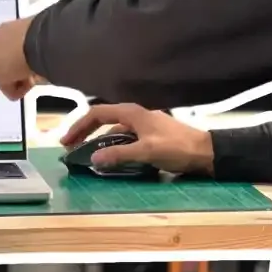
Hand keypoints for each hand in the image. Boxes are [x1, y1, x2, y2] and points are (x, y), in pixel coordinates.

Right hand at [60, 103, 215, 175]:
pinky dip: (112, 147)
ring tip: (86, 155)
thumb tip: (93, 159)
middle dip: (84, 132)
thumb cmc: (177, 148)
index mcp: (131, 113)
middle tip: (70, 147)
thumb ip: (120, 155)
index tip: (66, 141)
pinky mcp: (148, 135)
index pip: (96, 113)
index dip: (78, 126)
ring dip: (98, 141)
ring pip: (113, 131)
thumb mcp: (147, 152)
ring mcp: (142, 124)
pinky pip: (123, 138)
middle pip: (102, 120)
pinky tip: (110, 158)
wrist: (205, 152)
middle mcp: (134, 115)